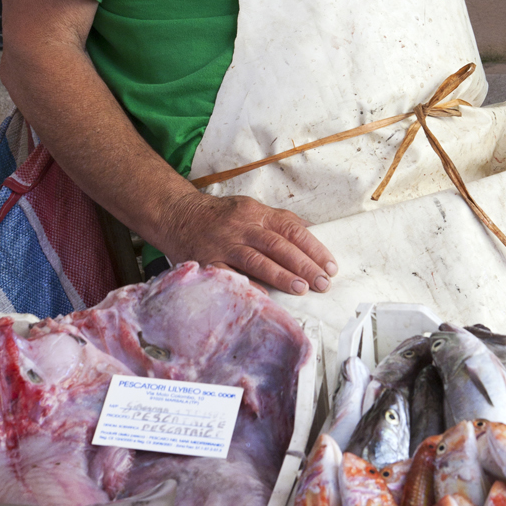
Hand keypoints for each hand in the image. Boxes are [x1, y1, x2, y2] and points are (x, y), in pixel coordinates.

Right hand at [158, 190, 337, 297]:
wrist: (176, 214)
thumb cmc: (218, 215)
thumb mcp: (250, 208)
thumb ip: (278, 220)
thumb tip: (310, 230)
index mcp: (256, 213)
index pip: (292, 230)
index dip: (314, 248)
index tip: (330, 266)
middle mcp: (242, 227)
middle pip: (278, 246)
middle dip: (304, 265)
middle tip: (323, 282)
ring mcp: (224, 244)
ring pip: (257, 260)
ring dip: (281, 275)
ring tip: (302, 288)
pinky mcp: (207, 260)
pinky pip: (228, 275)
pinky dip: (246, 285)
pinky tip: (263, 297)